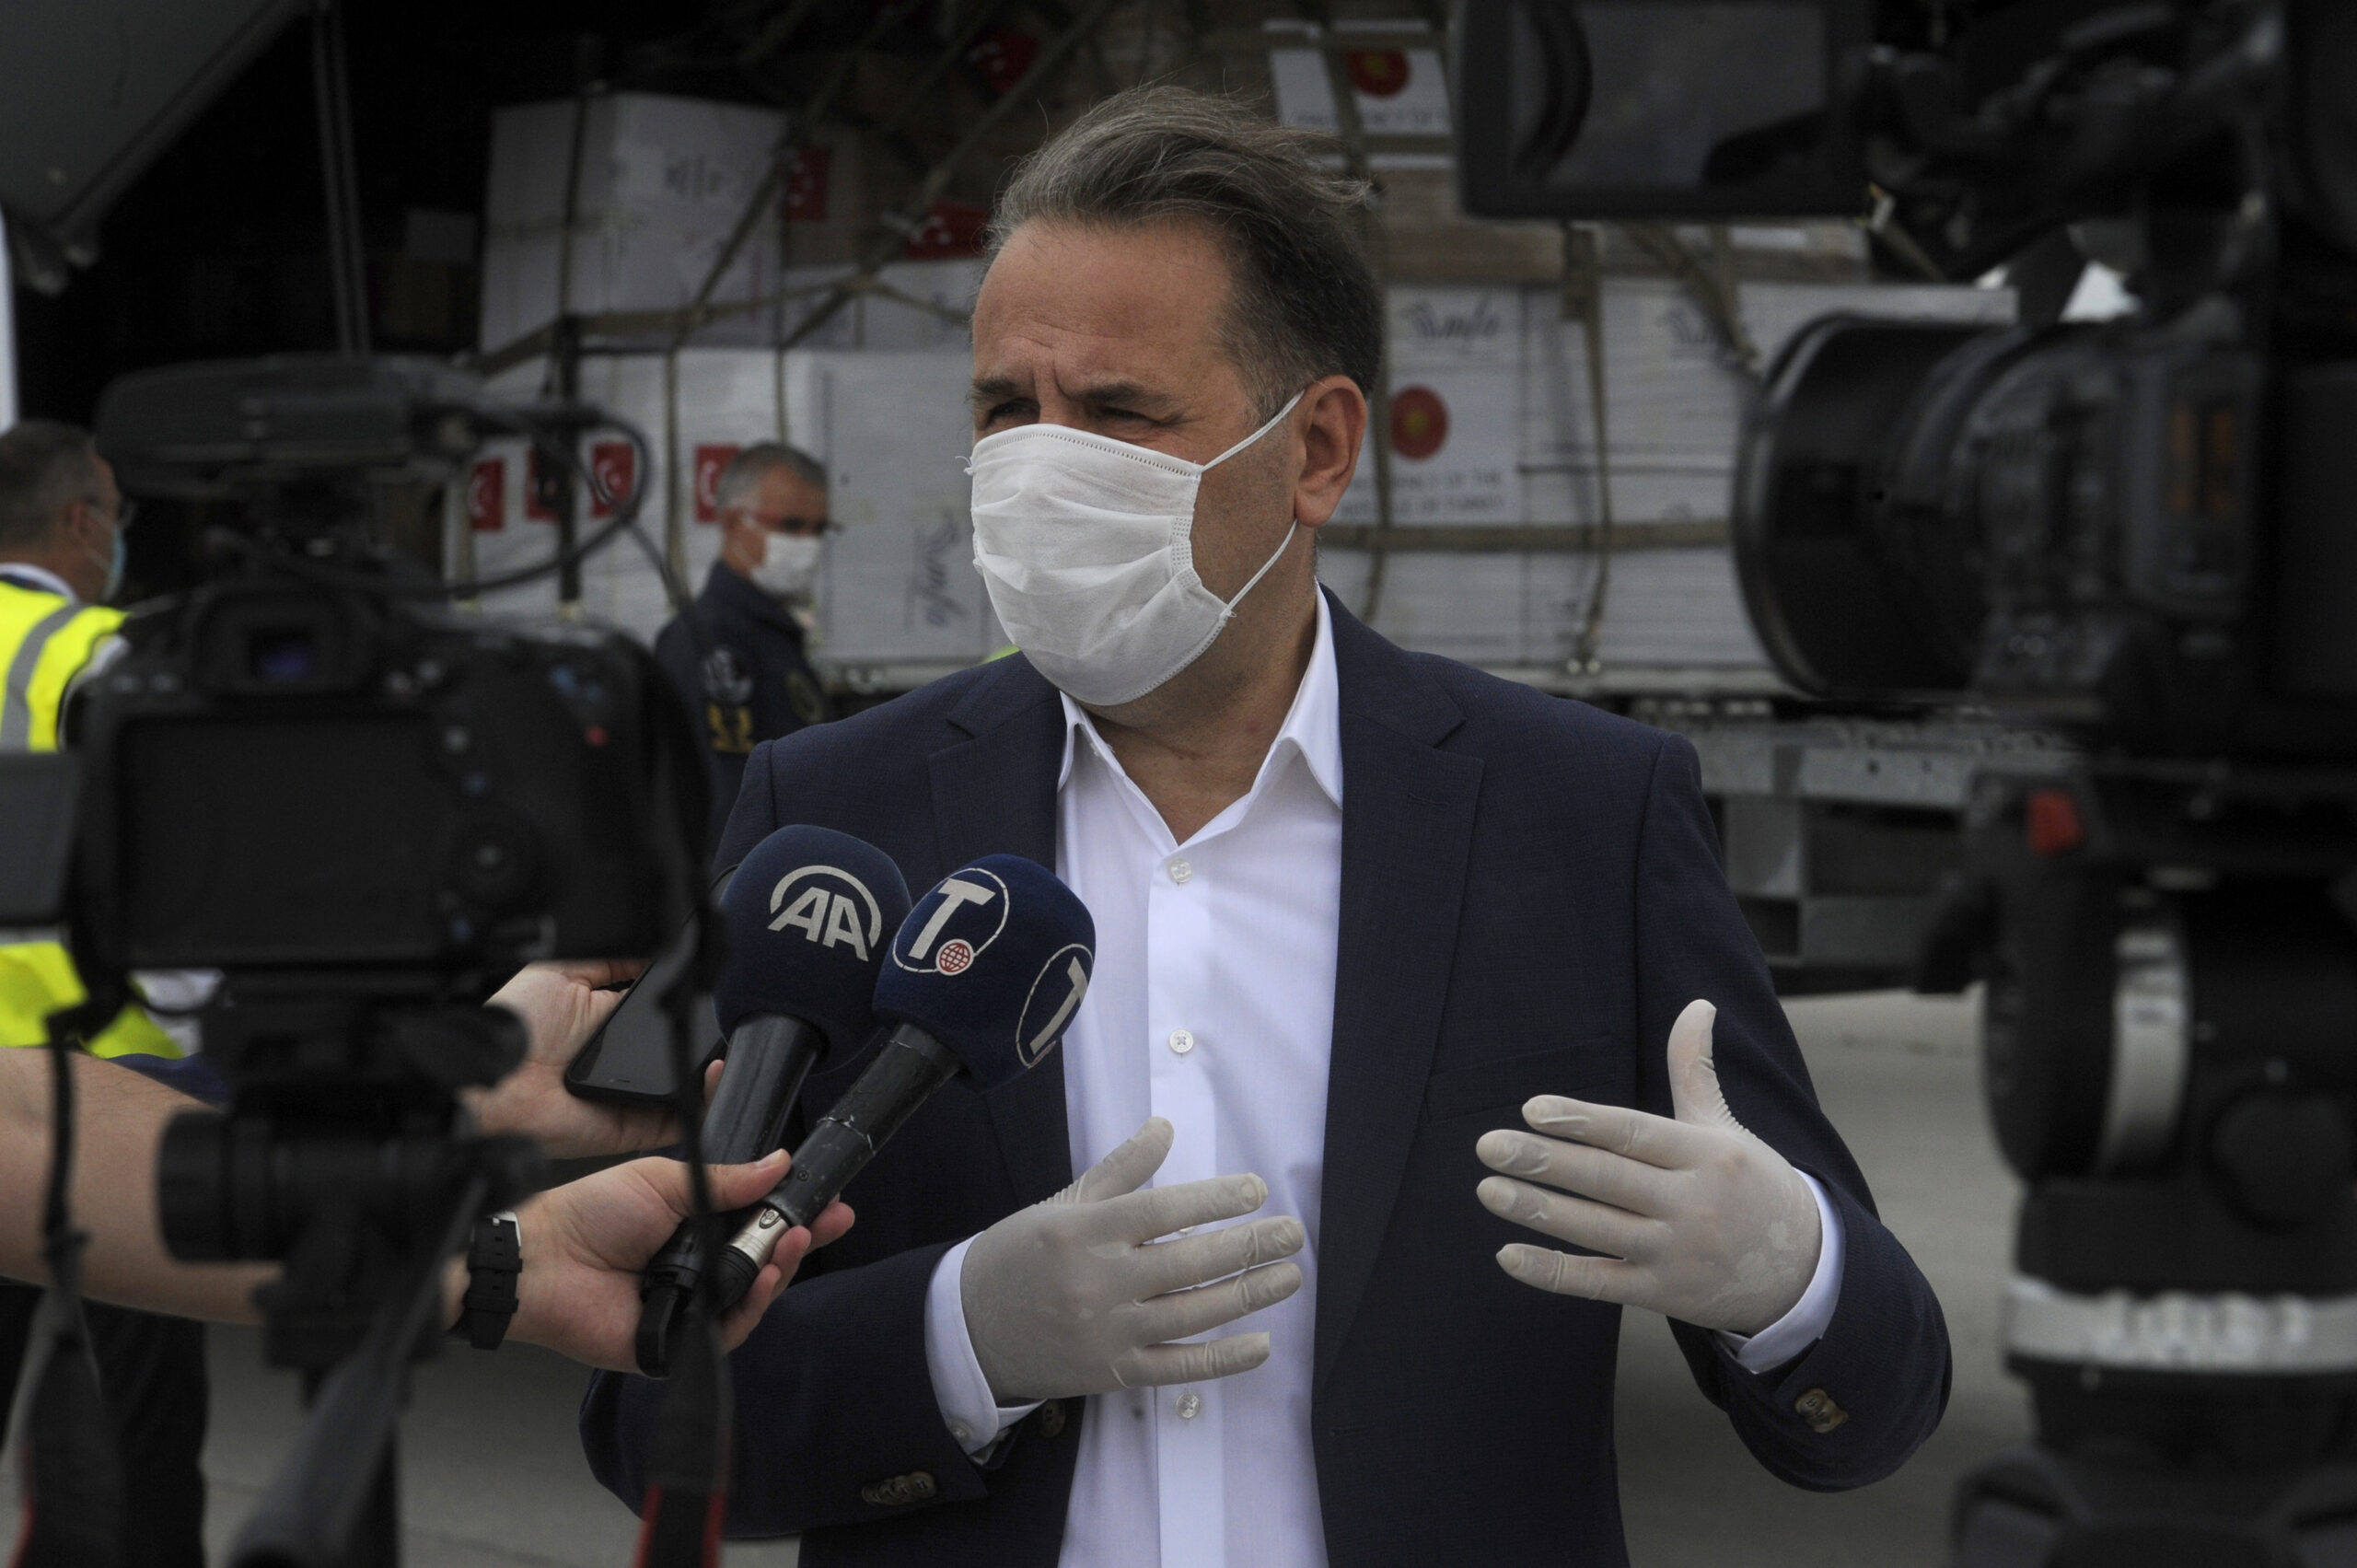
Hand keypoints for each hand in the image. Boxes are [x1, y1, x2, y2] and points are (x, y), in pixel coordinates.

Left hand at [468, 960, 704, 1158]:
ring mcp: (635, 1091)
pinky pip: (683, 1115)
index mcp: (612, 1020)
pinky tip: (714, 1071)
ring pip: (690, 1080)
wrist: (497, 1082)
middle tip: (725, 1011)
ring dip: (713, 1064)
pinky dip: (705, 1098)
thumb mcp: (562, 970)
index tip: (710, 983)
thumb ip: (610, 958)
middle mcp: (626, 1058)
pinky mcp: (638, 1122)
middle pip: (682, 1042)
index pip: (663, 1008)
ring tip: (728, 1042)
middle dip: (706, 1028)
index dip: (687, 997)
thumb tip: (654, 948)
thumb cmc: (517, 1028)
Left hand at [498, 1149, 853, 1370]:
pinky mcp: (682, 1342)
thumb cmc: (592, 1214)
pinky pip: (730, 1328)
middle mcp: (700, 1266)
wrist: (548, 1259)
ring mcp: (693, 1304)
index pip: (759, 1221)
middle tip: (829, 1220)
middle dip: (802, 1238)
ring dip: (781, 1266)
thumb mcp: (665, 1179)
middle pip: (766, 1259)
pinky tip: (764, 1278)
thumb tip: (778, 1164)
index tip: (828, 1201)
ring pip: (756, 1294)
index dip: (794, 1212)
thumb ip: (728, 1179)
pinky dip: (752, 1305)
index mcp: (696, 1224)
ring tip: (794, 1240)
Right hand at [962, 1117, 1304, 1404]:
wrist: (969, 1330)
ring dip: (1247, 1295)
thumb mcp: (1060, 1206)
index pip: (1160, 1211)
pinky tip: (1262, 1344)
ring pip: (1191, 1315)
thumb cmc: (1019, 1256)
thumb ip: (1118, 1169)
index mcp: (1082, 1233)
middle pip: (1186, 1264)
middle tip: (1292, 1233)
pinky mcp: (1113, 1373)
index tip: (1256, 1190)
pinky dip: (1223, 1361)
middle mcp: (1097, 1283)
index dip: (1212, 1200)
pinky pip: (1178, 1368)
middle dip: (1247, 1246)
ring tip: (1288, 1276)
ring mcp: (1107, 1333)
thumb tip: (1165, 1125)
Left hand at [1475, 999, 1820, 1335]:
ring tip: (1489, 1189)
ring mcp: (1676, 1253)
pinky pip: (1598, 1283)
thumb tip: (1697, 1003)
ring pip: (1596, 1229)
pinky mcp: (1662, 1293)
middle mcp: (1691, 1203)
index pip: (1634, 1133)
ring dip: (1538, 1211)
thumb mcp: (1726, 1128)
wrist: (1803, 1272)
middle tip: (1488, 1145)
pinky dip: (1552, 1272)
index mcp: (1706, 1155)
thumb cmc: (1751, 1185)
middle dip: (1545, 1161)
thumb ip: (1694, 1070)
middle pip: (1608, 1179)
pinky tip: (1507, 1255)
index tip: (1531, 1108)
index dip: (1582, 1120)